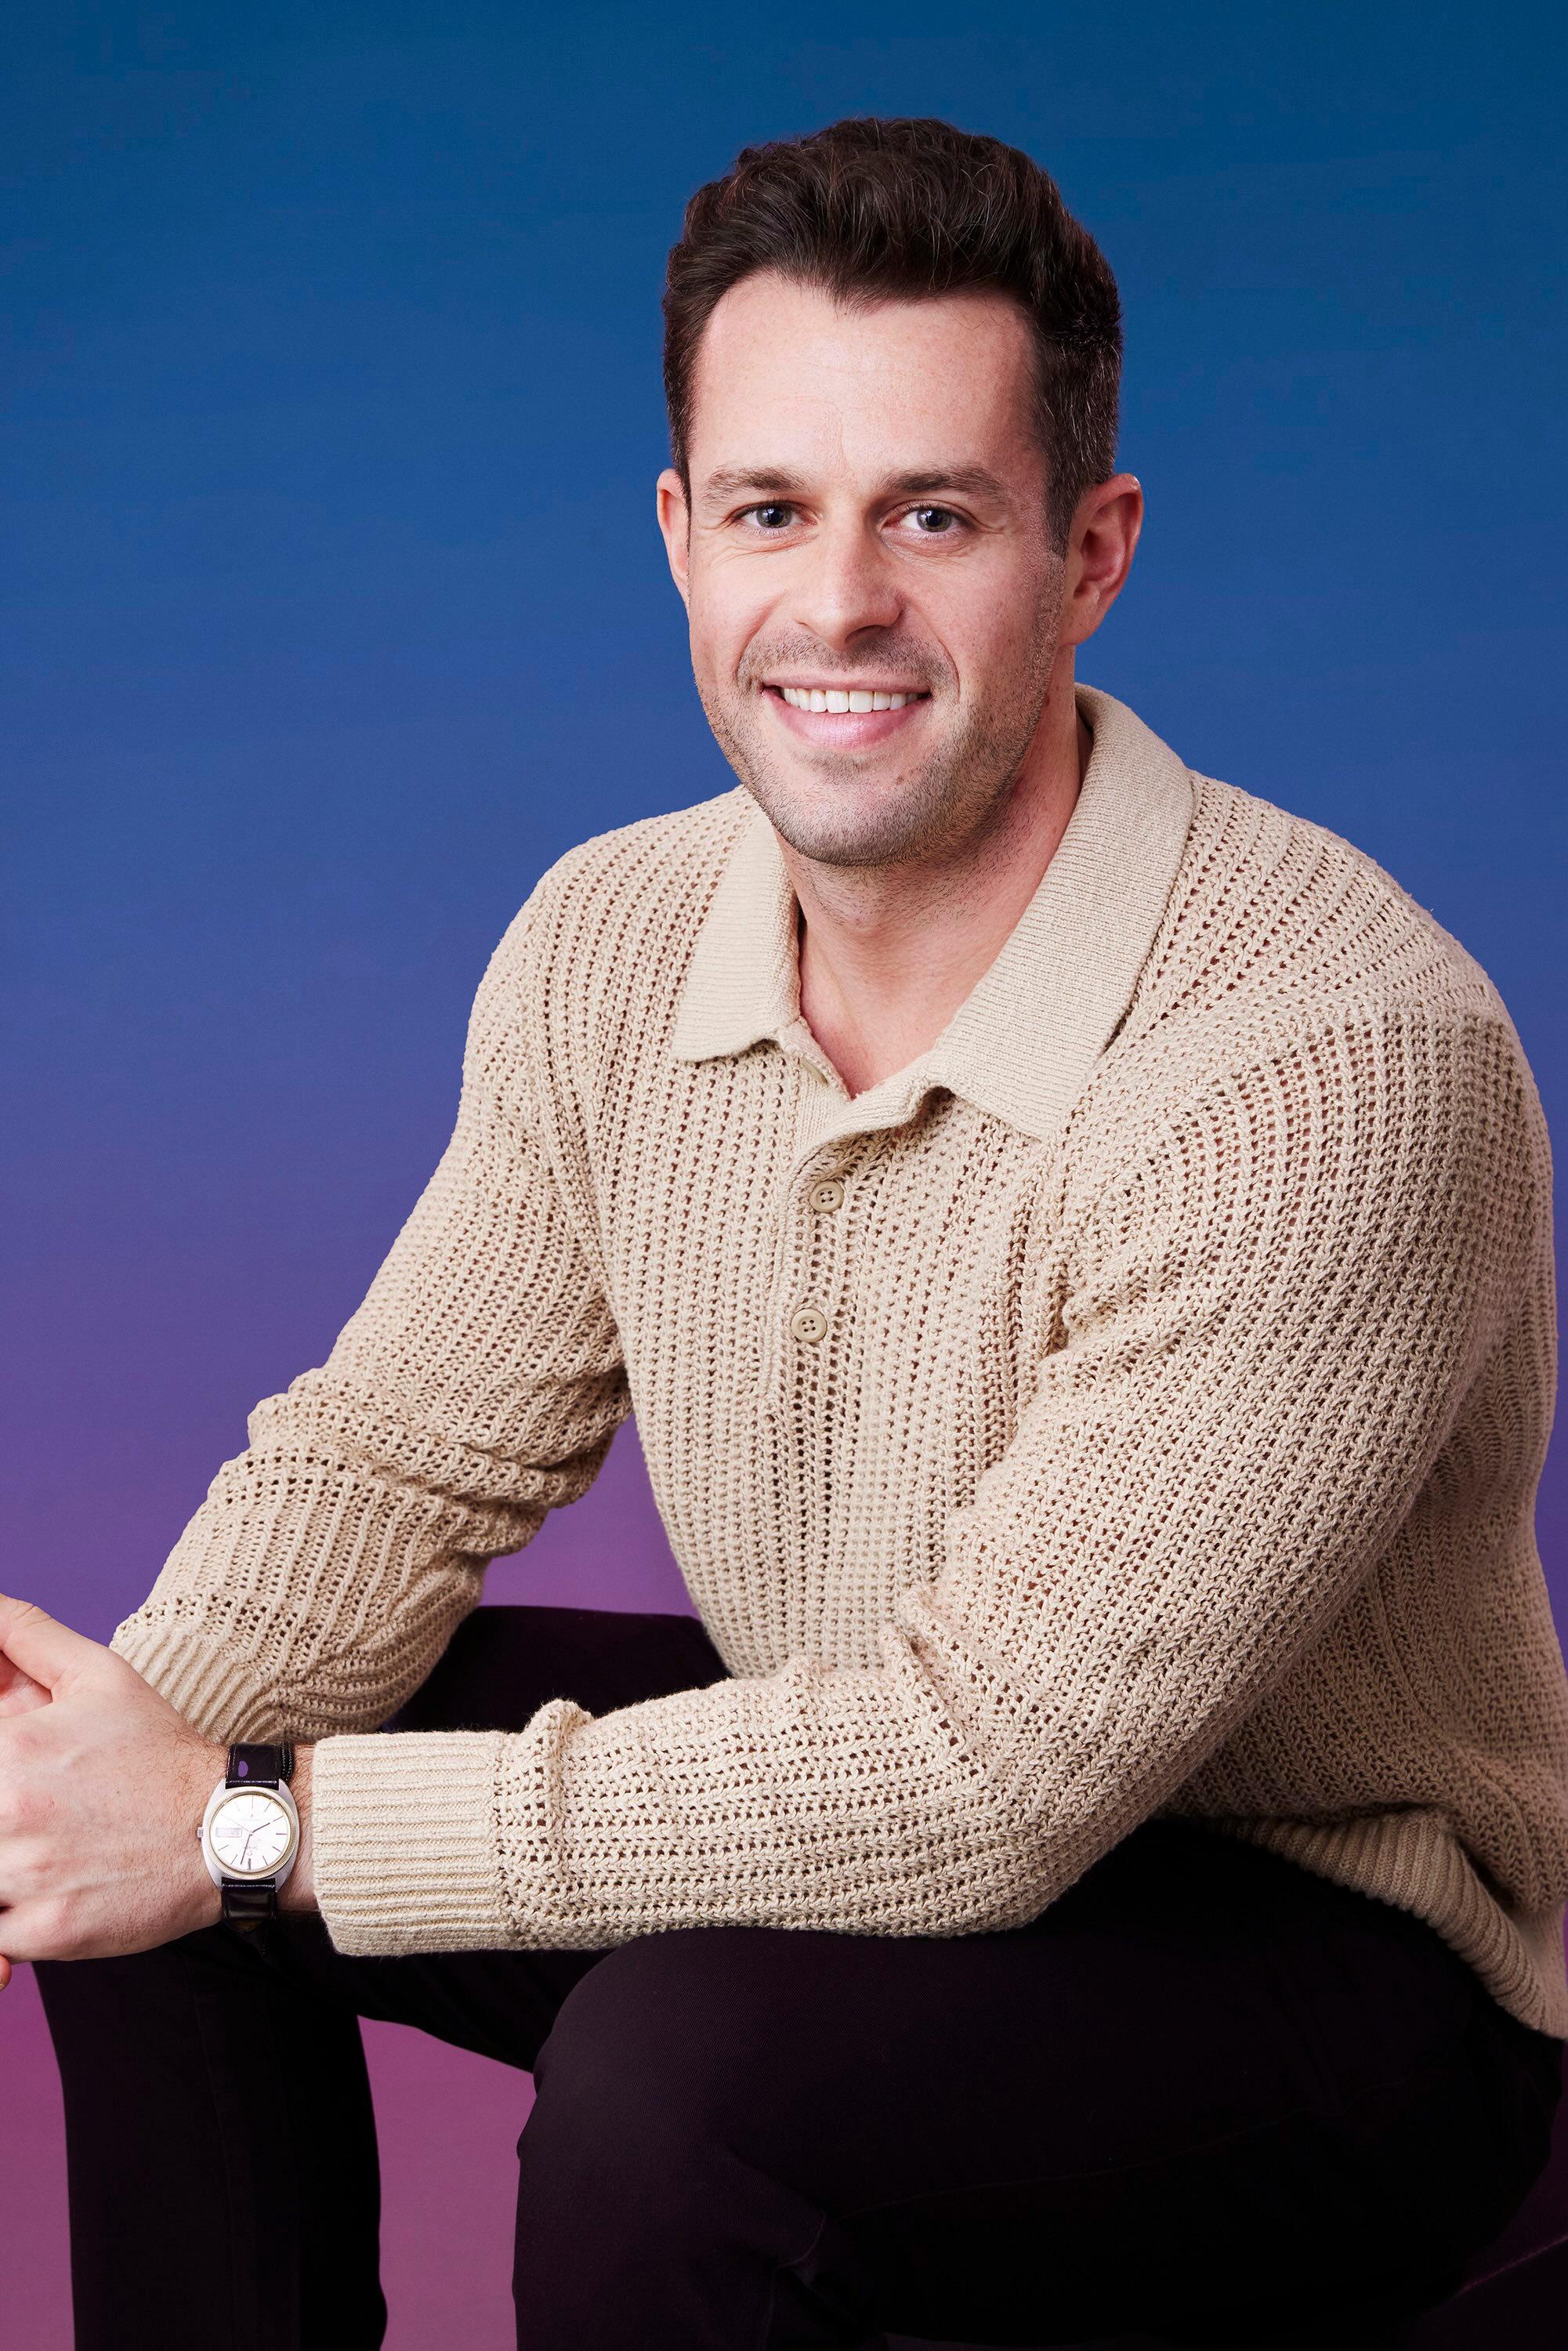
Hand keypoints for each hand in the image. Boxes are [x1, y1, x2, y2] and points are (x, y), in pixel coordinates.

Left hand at [0, 1593, 310, 1988]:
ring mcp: (27, 1878)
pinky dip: (9, 1920)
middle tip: (27, 1816)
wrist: (229, 1828)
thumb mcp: (100, 1676)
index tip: (9, 1788)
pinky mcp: (46, 1932)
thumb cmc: (159, 1754)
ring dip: (2, 1867)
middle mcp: (9, 1814)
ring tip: (40, 1852)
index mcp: (11, 1751)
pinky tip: (44, 1893)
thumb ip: (28, 1637)